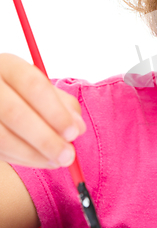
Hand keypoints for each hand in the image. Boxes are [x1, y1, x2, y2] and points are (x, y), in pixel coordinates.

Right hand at [0, 53, 85, 168]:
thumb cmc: (23, 93)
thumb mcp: (42, 89)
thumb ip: (62, 104)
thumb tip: (78, 128)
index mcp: (7, 65)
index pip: (32, 85)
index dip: (55, 112)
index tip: (74, 133)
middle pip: (14, 112)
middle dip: (45, 138)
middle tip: (68, 155)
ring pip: (1, 136)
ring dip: (33, 154)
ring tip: (58, 161)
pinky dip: (21, 158)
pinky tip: (41, 160)